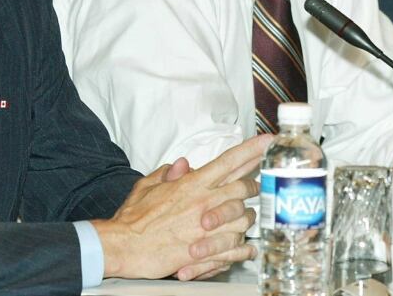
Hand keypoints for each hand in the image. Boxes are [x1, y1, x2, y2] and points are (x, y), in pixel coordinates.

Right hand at [92, 134, 272, 279]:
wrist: (124, 247)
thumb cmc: (133, 218)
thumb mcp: (147, 184)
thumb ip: (168, 172)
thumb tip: (183, 164)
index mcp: (192, 184)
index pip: (229, 161)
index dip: (251, 149)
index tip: (267, 141)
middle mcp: (204, 202)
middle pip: (243, 187)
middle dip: (253, 184)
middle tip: (256, 184)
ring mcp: (207, 228)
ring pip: (245, 218)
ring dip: (247, 215)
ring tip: (244, 216)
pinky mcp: (206, 251)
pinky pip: (236, 248)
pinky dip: (244, 248)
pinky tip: (246, 248)